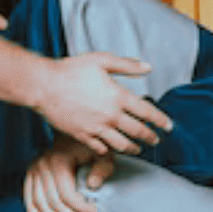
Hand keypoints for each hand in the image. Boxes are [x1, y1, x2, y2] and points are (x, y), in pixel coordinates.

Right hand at [22, 137, 113, 211]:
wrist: (71, 133)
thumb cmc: (88, 145)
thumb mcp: (102, 153)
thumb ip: (103, 168)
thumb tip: (93, 185)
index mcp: (58, 161)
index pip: (68, 196)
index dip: (82, 210)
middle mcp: (42, 165)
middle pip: (55, 203)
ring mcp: (34, 169)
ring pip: (41, 203)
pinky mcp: (30, 173)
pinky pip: (28, 196)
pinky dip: (32, 210)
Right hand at [31, 53, 172, 155]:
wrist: (44, 85)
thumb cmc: (71, 69)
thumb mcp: (101, 60)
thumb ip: (127, 65)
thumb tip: (148, 67)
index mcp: (118, 96)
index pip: (147, 112)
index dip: (161, 120)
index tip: (169, 126)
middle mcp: (110, 115)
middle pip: (138, 132)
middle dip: (150, 137)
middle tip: (156, 140)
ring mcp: (96, 128)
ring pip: (122, 144)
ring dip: (134, 148)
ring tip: (138, 149)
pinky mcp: (82, 136)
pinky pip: (101, 149)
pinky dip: (110, 151)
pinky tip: (113, 149)